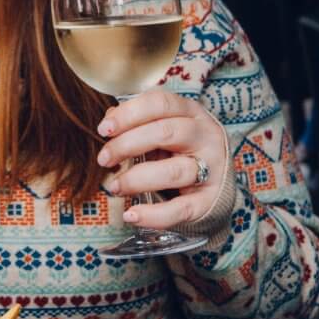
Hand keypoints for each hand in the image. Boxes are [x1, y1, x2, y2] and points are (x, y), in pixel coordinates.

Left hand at [96, 90, 226, 229]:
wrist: (216, 190)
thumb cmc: (180, 152)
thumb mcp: (163, 132)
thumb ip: (137, 124)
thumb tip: (109, 120)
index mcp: (191, 113)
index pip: (160, 103)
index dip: (128, 114)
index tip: (103, 129)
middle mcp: (206, 137)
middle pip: (165, 132)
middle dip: (126, 145)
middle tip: (103, 159)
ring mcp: (212, 169)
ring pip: (172, 171)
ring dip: (136, 179)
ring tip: (114, 187)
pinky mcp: (209, 202)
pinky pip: (180, 209)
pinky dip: (153, 214)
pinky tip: (131, 215)